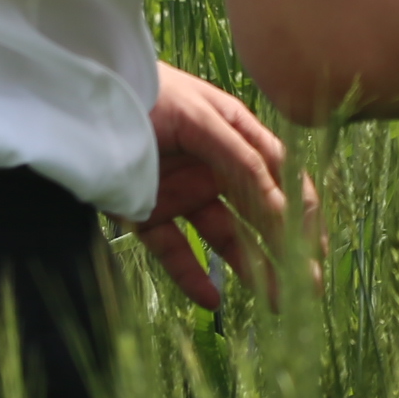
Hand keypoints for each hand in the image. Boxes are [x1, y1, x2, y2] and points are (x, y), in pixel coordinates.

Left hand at [136, 61, 306, 309]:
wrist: (81, 98)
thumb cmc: (151, 94)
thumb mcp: (203, 119)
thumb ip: (243, 161)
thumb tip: (282, 208)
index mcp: (237, 135)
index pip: (282, 177)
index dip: (303, 212)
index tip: (317, 248)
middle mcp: (216, 167)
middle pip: (259, 213)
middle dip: (286, 249)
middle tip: (308, 286)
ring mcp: (184, 192)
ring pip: (225, 236)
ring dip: (251, 267)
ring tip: (276, 302)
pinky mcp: (149, 213)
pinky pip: (175, 249)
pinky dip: (192, 275)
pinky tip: (212, 300)